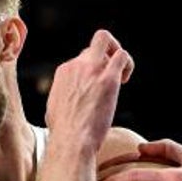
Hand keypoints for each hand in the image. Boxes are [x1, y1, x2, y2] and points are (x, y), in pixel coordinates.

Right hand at [44, 30, 133, 154]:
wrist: (71, 141)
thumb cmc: (63, 133)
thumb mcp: (54, 109)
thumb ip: (62, 98)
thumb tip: (65, 103)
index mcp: (63, 72)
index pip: (82, 59)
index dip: (92, 71)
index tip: (95, 88)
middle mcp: (76, 66)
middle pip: (93, 44)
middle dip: (106, 53)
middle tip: (111, 72)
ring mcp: (91, 70)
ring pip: (105, 39)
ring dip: (117, 55)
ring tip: (121, 76)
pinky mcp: (108, 79)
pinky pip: (122, 55)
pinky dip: (128, 64)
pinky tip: (124, 81)